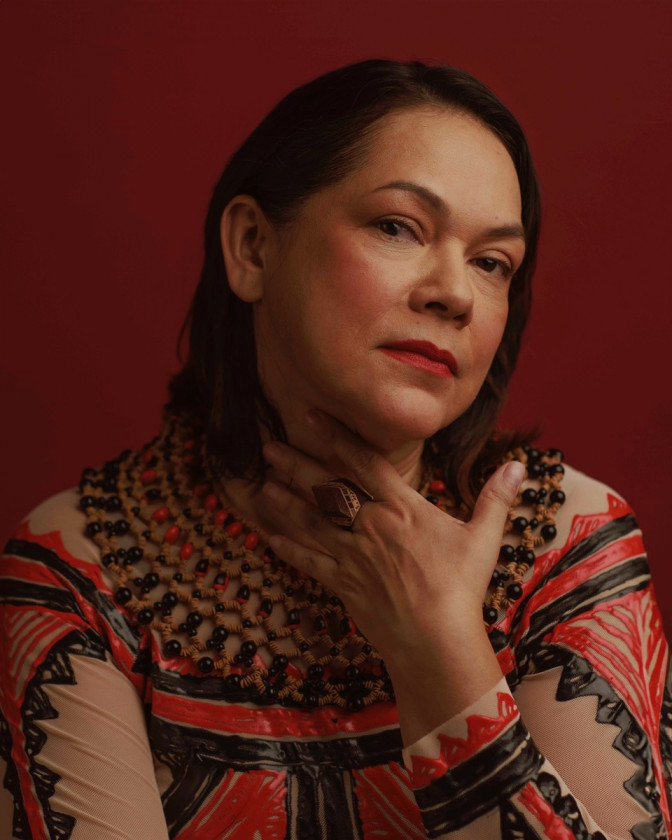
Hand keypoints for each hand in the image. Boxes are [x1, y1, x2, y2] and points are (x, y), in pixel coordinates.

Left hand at [262, 410, 523, 655]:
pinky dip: (288, 546)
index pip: (362, 463)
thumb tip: (519, 464)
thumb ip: (495, 497)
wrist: (436, 639)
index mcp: (401, 508)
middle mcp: (369, 524)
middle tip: (268, 446)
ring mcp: (351, 554)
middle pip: (325, 487)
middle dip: (295, 464)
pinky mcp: (341, 583)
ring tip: (260, 483)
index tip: (309, 416)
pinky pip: (308, 561)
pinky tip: (269, 534)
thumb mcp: (483, 538)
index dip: (334, 436)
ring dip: (283, 500)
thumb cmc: (462, 587)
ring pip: (309, 520)